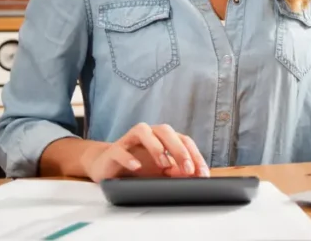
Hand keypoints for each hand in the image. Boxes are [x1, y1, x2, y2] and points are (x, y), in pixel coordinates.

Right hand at [82, 123, 209, 181]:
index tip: (202, 173)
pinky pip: (121, 149)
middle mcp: (148, 133)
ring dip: (156, 147)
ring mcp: (130, 139)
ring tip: (164, 165)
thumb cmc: (139, 166)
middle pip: (165, 131)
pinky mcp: (114, 150)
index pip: (183, 139)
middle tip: (188, 168)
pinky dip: (129, 157)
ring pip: (143, 131)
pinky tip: (137, 167)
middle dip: (179, 149)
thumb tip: (197, 178)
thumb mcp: (162, 171)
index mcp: (163, 137)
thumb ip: (178, 171)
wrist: (108, 166)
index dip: (194, 155)